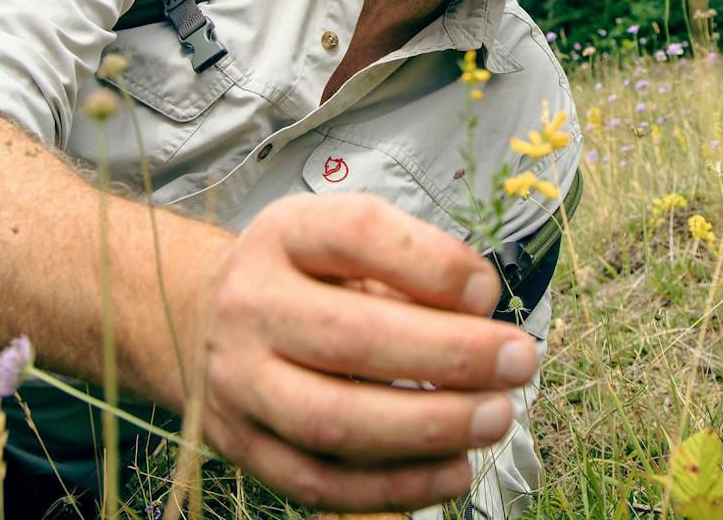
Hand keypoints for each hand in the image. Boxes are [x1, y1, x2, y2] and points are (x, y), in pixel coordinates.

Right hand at [185, 192, 536, 512]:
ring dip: (427, 427)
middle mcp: (250, 306)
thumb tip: (481, 310)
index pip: (356, 234)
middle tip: (518, 362)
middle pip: (349, 336)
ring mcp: (239, 383)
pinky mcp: (245, 447)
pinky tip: (454, 471)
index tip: (489, 292)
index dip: (431, 264)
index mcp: (283, 235)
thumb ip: (408, 264)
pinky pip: (321, 483)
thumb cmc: (303, 279)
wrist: (204, 323)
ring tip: (496, 418)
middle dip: (449, 354)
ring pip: (332, 420)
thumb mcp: (342, 241)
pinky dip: (395, 488)